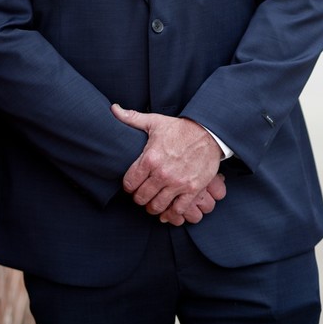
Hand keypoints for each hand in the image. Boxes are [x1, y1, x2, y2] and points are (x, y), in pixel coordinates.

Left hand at [111, 105, 225, 225]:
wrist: (208, 133)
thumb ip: (131, 118)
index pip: (129, 183)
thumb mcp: (154, 122)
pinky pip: (178, 210)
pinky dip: (170, 214)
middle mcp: (162, 173)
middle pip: (141, 197)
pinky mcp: (192, 189)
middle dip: (139, 197)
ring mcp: (178, 183)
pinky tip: (167, 212)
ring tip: (153, 202)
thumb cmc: (180, 128)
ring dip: (152, 207)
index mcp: (150, 158)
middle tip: (141, 194)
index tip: (131, 185)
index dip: (128, 186)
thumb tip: (113, 109)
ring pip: (157, 206)